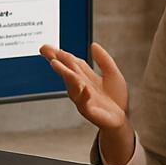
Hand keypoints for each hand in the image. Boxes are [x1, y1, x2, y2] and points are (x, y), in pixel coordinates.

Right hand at [40, 42, 135, 164]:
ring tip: (56, 64)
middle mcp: (81, 87)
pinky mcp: (90, 111)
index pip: (71, 63)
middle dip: (57, 60)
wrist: (120, 120)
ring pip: (72, 85)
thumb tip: (93, 45)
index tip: (48, 47)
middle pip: (68, 71)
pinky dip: (83, 95)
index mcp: (85, 77)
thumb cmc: (115, 99)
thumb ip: (103, 60)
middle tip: (45, 51)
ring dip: (65, 74)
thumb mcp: (112, 74)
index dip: (61, 54)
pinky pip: (85, 103)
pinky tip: (83, 87)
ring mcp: (84, 99)